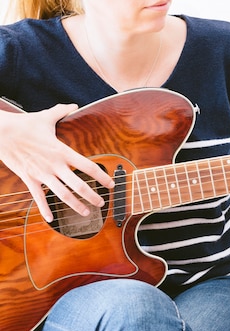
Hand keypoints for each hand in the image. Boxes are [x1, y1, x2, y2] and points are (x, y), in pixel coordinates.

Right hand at [0, 104, 114, 222]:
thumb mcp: (45, 117)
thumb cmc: (23, 125)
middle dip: (92, 196)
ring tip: (86, 213)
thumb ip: (61, 111)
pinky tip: (51, 219)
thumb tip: (73, 105)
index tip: (111, 184)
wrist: (0, 133)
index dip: (102, 176)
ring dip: (75, 205)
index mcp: (62, 151)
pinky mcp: (29, 178)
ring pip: (62, 194)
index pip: (88, 166)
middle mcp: (55, 165)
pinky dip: (44, 209)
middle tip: (102, 203)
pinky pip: (38, 197)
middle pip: (78, 185)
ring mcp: (42, 174)